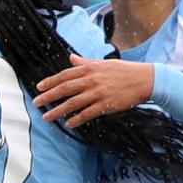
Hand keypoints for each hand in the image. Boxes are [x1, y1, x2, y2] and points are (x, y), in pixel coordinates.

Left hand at [32, 54, 153, 127]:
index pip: (65, 75)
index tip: (38, 87)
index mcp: (90, 68)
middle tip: (36, 103)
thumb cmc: (124, 71)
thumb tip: (71, 58)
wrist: (145, 79)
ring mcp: (99, 92)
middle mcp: (92, 80)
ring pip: (73, 103)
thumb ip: (85, 62)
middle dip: (49, 96)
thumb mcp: (103, 63)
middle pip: (65, 88)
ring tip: (47, 117)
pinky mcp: (106, 104)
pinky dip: (77, 119)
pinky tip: (68, 124)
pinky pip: (88, 113)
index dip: (50, 81)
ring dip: (58, 110)